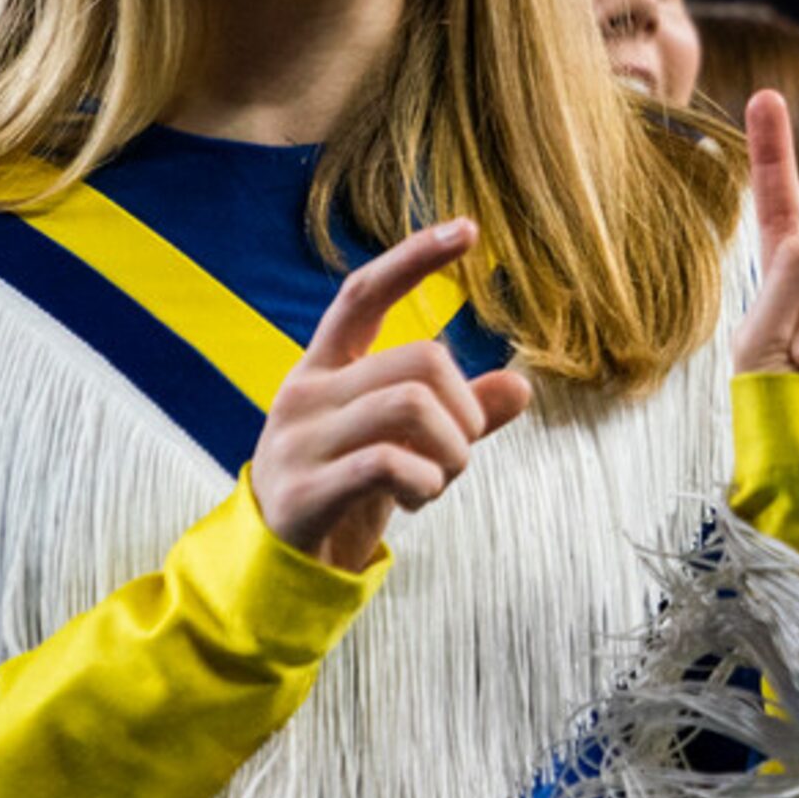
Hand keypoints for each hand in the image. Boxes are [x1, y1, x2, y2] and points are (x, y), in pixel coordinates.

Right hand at [252, 219, 534, 570]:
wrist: (277, 569)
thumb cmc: (347, 492)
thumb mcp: (406, 444)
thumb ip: (460, 415)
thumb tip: (522, 386)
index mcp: (323, 368)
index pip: (363, 293)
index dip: (414, 258)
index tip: (470, 228)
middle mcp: (305, 392)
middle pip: (419, 359)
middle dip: (465, 409)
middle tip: (460, 453)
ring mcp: (298, 439)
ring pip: (411, 404)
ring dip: (453, 450)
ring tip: (439, 480)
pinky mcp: (303, 489)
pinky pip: (389, 462)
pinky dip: (426, 481)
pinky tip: (418, 498)